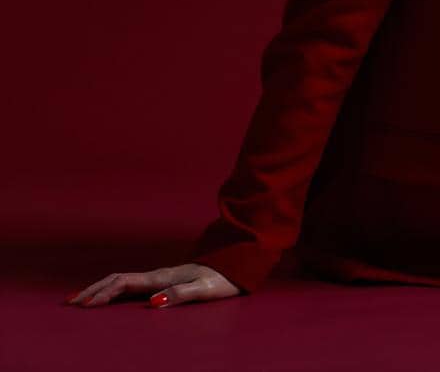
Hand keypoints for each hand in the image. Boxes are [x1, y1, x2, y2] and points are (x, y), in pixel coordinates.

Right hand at [65, 263, 240, 307]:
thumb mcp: (204, 290)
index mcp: (162, 277)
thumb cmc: (222, 280)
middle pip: (117, 279)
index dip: (104, 293)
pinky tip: (109, 296)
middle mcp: (157, 274)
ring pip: (121, 280)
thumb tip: (152, 302)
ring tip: (80, 299)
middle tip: (70, 303)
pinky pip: (131, 283)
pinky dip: (113, 288)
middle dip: (93, 289)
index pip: (125, 283)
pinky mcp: (164, 280)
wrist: (236, 266)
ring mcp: (159, 276)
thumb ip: (180, 295)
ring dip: (99, 288)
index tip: (85, 306)